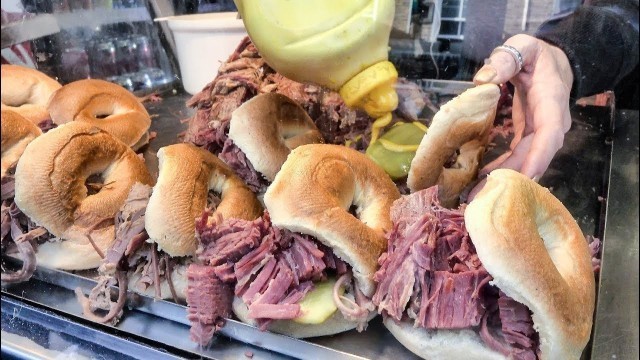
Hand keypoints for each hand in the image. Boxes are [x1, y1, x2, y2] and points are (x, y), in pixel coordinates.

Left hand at [470, 34, 572, 197]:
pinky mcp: (527, 136)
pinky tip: (481, 181)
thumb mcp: (523, 46)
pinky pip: (517, 157)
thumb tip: (484, 79)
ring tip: (478, 195)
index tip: (526, 175)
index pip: (550, 132)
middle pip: (536, 155)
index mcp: (550, 100)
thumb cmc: (535, 55)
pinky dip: (501, 170)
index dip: (539, 155)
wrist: (550, 61)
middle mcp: (550, 122)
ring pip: (526, 161)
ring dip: (505, 179)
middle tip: (487, 194)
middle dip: (515, 176)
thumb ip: (506, 59)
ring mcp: (539, 131)